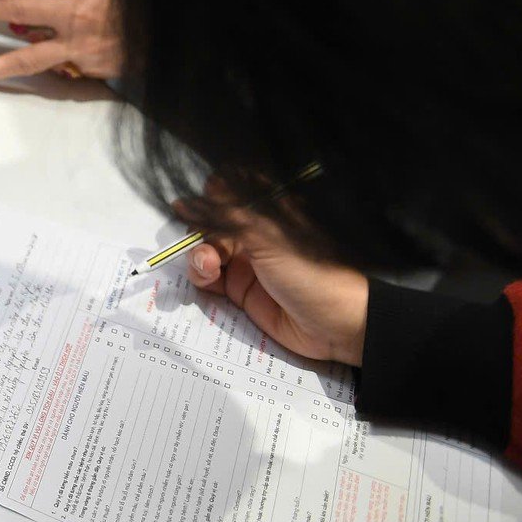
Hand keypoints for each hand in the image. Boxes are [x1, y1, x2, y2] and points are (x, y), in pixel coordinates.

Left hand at [0, 0, 120, 86]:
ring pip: (47, 65)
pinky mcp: (101, 74)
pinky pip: (72, 65)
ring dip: (25, 61)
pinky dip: (63, 55)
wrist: (177, 23)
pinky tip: (64, 45)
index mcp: (72, 12)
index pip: (19, 10)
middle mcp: (75, 43)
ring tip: (0, 64)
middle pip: (24, 61)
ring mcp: (87, 62)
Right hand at [186, 210, 368, 366]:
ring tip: (209, 269)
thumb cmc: (310, 272)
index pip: (226, 197)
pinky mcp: (241, 293)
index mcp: (266, 215)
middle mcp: (254, 236)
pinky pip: (211, 281)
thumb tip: (183, 201)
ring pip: (206, 252)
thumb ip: (224, 217)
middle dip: (199, 233)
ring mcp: (247, 264)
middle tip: (206, 248)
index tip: (193, 209)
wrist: (338, 325)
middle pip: (210, 226)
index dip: (207, 200)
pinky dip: (201, 279)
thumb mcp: (266, 238)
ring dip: (198, 257)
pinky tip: (207, 281)